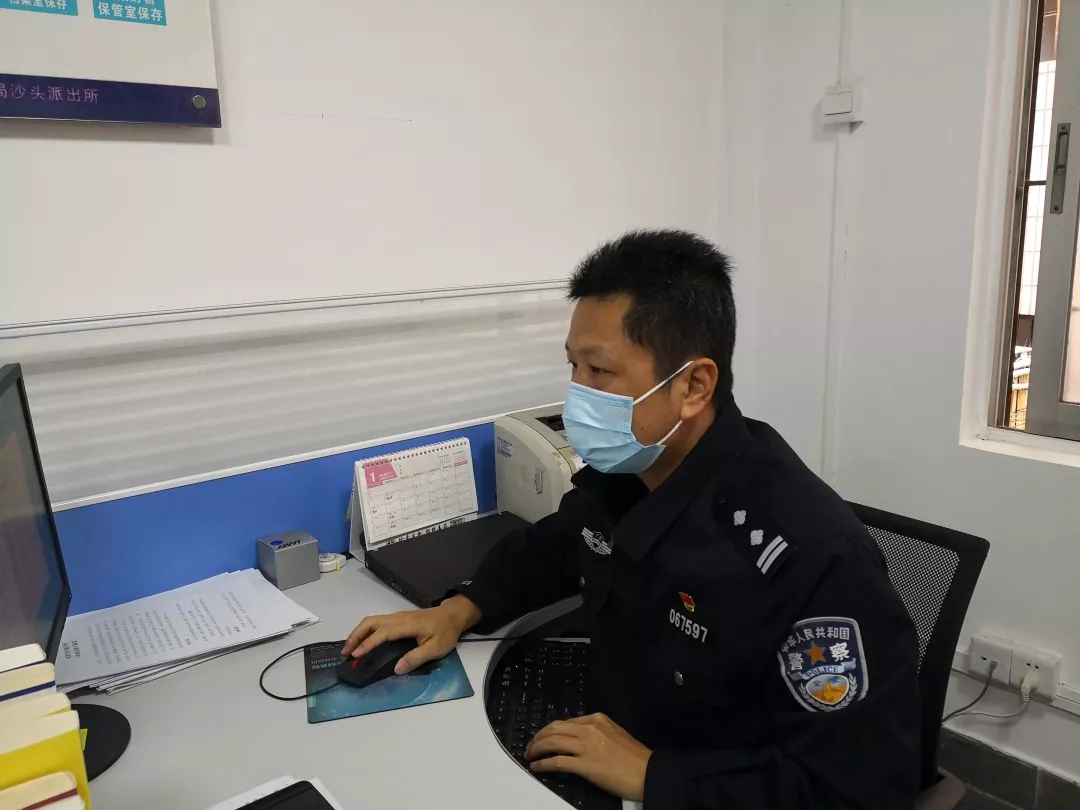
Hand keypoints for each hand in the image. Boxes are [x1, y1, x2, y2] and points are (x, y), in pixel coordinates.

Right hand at [341, 595, 480, 674]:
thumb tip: (396, 669)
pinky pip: (377, 622)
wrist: (453, 615)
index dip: (368, 643)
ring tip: (350, 649)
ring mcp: (397, 616)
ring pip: (372, 620)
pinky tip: (362, 642)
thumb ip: (416, 658)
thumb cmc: (445, 632)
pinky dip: (365, 631)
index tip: (356, 654)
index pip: (383, 633)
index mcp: (407, 625)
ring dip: (358, 633)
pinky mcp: (398, 619)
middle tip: (346, 653)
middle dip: (356, 636)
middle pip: (371, 622)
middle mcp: (398, 617)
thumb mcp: (436, 648)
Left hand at [525, 713, 651, 800]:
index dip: (548, 730)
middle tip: (529, 746)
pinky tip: (537, 767)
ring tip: (529, 756)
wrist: (647, 772)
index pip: (564, 722)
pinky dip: (544, 764)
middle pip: (554, 729)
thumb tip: (576, 739)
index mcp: (596, 719)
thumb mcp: (614, 733)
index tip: (541, 738)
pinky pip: (557, 762)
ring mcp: (586, 746)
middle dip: (537, 737)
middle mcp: (589, 729)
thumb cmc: (633, 757)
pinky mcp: (585, 765)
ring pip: (552, 742)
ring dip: (536, 749)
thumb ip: (595, 732)